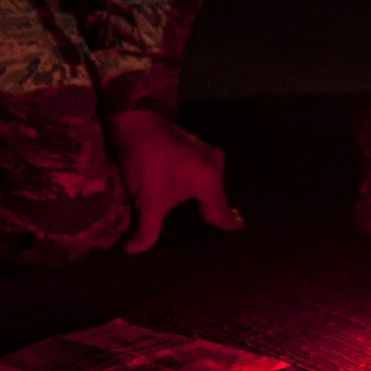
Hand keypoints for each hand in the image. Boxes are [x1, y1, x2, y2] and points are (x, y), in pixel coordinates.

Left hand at [107, 111, 242, 252]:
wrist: (132, 120)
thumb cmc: (145, 163)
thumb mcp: (146, 203)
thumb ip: (145, 232)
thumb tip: (132, 249)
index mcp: (208, 180)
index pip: (220, 211)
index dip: (228, 222)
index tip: (239, 227)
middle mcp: (212, 163)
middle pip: (214, 195)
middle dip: (210, 209)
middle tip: (208, 222)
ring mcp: (202, 149)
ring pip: (205, 180)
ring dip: (197, 192)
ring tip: (190, 205)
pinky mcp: (190, 141)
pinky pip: (197, 168)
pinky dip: (189, 179)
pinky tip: (177, 184)